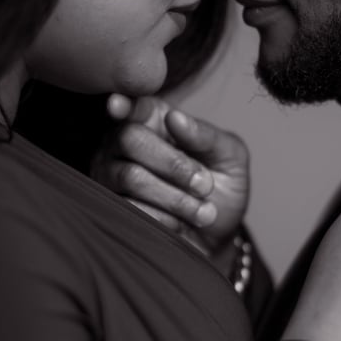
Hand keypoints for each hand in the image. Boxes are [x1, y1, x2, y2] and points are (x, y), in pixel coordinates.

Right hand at [91, 94, 249, 255]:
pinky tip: (182, 224)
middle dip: (174, 165)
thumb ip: (205, 135)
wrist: (218, 237)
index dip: (123, 103)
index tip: (118, 106)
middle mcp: (124, 143)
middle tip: (205, 185)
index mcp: (153, 119)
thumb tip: (175, 117)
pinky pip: (130, 208)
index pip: (133, 105)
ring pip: (131, 177)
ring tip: (204, 211)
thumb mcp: (229, 156)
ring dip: (176, 198)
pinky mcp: (112, 208)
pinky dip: (165, 218)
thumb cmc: (222, 188)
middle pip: (130, 139)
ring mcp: (112, 176)